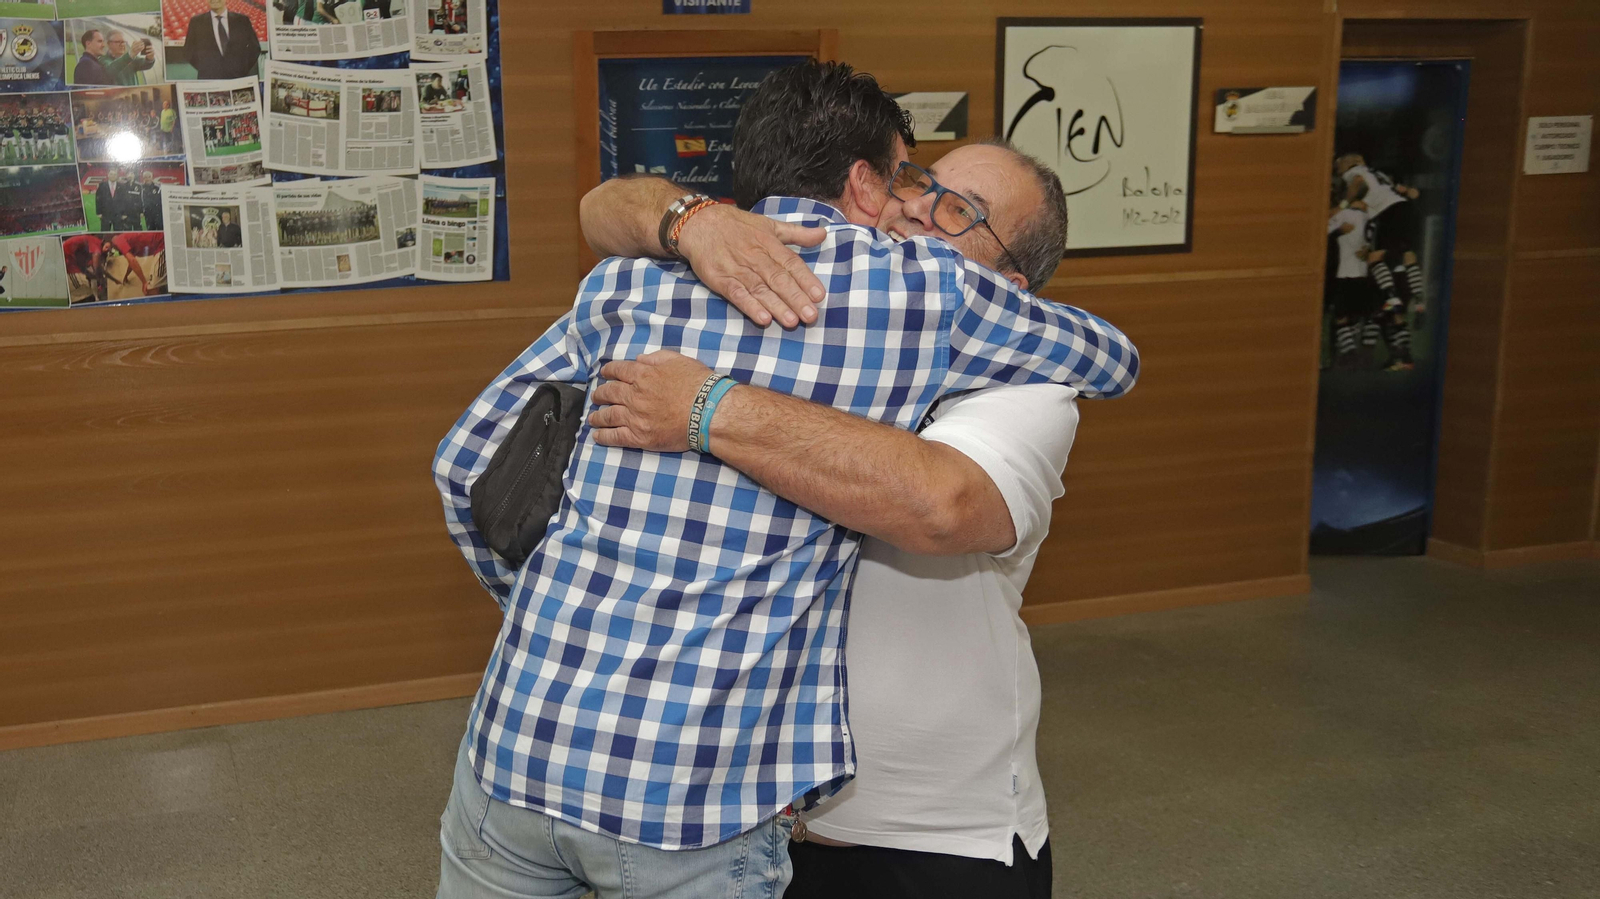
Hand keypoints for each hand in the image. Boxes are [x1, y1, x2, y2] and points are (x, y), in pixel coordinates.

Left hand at [589, 350, 715, 451]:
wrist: (708, 412)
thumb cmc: (698, 384)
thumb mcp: (678, 360)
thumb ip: (656, 358)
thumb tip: (639, 360)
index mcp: (643, 374)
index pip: (618, 370)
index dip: (609, 371)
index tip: (604, 374)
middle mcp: (634, 394)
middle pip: (609, 393)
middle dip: (600, 394)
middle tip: (596, 396)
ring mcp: (634, 416)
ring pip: (608, 415)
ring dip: (597, 416)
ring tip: (592, 418)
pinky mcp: (639, 436)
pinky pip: (615, 436)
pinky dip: (604, 436)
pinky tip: (597, 436)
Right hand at [674, 204, 825, 328]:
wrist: (699, 223)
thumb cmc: (737, 226)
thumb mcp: (769, 225)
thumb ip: (797, 233)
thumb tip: (823, 234)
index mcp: (770, 244)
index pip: (791, 263)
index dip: (806, 280)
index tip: (819, 295)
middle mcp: (756, 257)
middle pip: (779, 280)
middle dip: (796, 298)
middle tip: (811, 315)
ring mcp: (738, 270)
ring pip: (761, 290)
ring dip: (777, 306)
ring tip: (792, 321)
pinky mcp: (720, 280)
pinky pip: (737, 295)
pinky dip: (750, 306)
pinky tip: (763, 318)